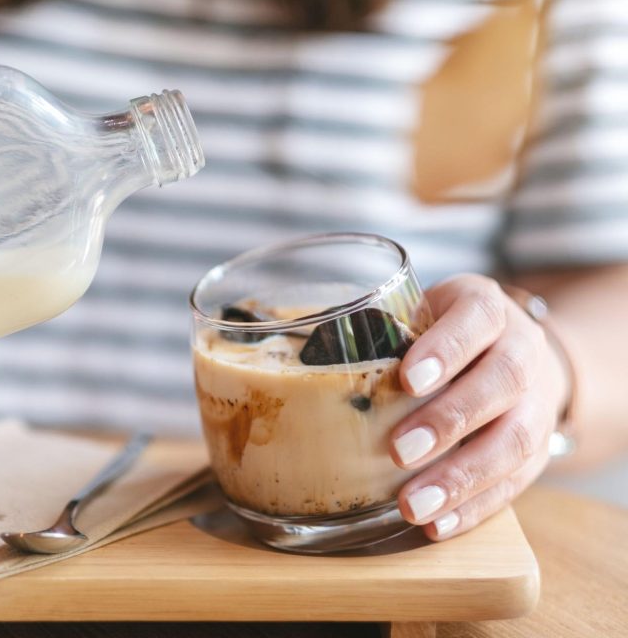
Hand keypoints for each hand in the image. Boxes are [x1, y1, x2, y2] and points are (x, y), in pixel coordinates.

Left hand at [391, 274, 566, 539]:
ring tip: (412, 505)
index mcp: (487, 308)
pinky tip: (436, 525)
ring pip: (515, 440)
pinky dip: (474, 508)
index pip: (478, 318)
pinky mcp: (537, 451)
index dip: (447, 348)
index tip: (408, 379)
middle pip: (504, 381)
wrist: (512, 352)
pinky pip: (515, 483)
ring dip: (461, 478)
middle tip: (399, 451)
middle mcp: (523, 350)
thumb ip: (376, 332)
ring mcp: (538, 402)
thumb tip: (295, 356)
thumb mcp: (415, 314)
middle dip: (450, 420)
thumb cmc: (440, 333)